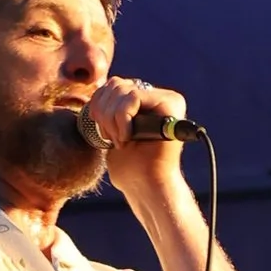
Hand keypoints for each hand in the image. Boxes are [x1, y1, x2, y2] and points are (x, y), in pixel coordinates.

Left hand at [78, 76, 191, 212]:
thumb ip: (114, 105)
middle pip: (116, 84)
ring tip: (121, 140)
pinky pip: (132, 97)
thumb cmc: (130, 166)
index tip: (105, 133)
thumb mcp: (114, 129)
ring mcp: (168, 99)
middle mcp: (160, 96)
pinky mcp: (171, 105)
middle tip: (112, 138)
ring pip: (122, 90)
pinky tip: (128, 137)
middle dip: (104, 113)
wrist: (145, 187)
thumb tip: (105, 85)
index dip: (99, 106)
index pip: (114, 84)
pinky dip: (121, 119)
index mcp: (146, 101)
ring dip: (112, 119)